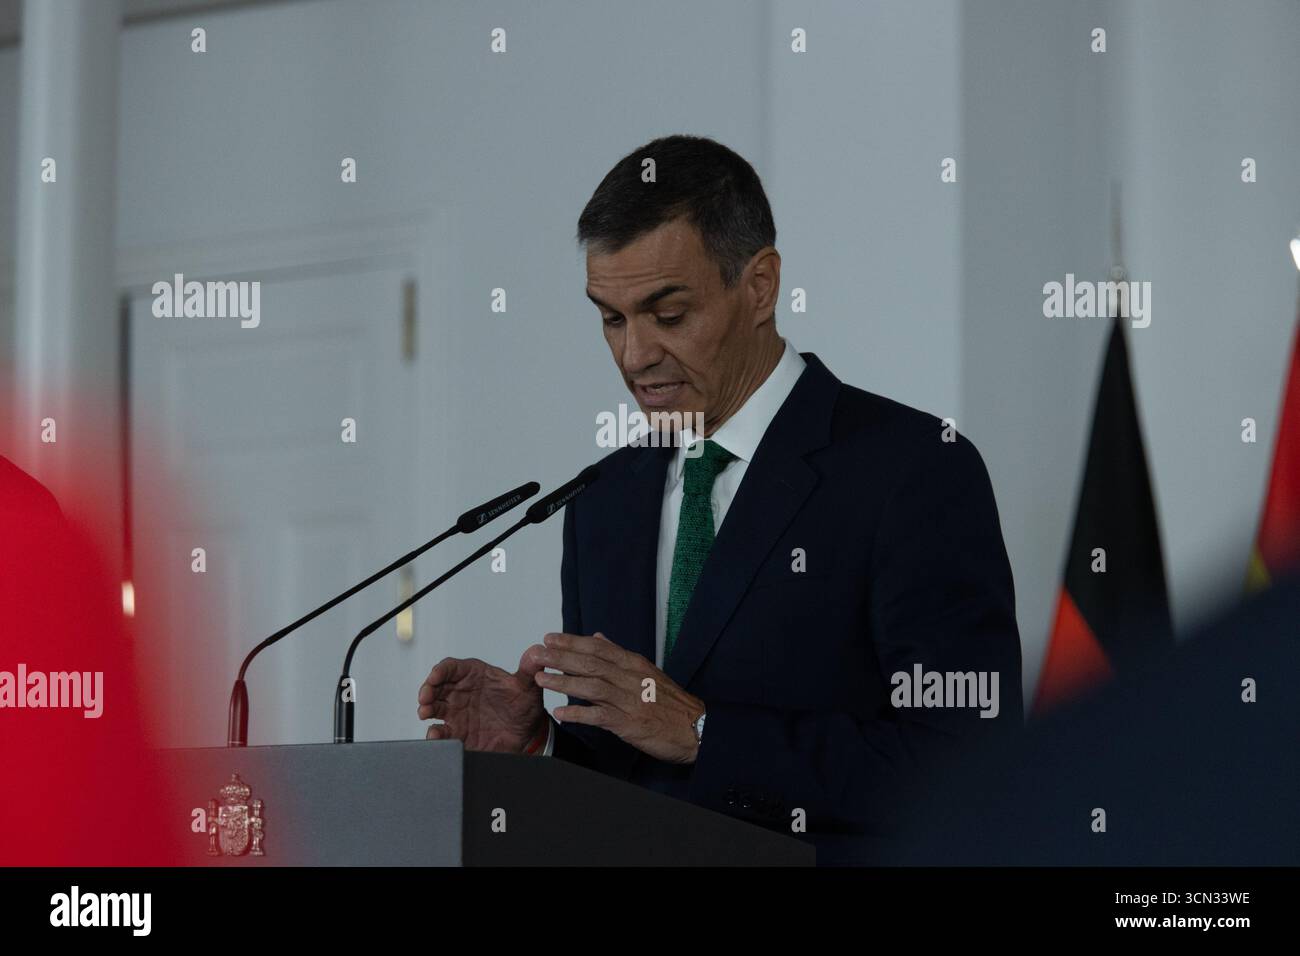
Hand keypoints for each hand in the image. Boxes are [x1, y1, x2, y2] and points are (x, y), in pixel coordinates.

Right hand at [417, 647, 548, 753]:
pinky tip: (436, 734)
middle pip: (436, 686)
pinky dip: (435, 733)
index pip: (452, 667)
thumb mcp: (528, 686)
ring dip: (426, 708)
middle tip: (425, 698)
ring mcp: (457, 712)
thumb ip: (530, 669)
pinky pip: (442, 732)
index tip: (435, 676)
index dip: (441, 670)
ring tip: (425, 713)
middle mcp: (461, 692)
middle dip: (427, 690)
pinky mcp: (458, 732)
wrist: (528, 734)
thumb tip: (537, 650)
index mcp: (475, 674)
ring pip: (434, 707)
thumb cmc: (524, 705)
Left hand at [532, 631, 704, 764]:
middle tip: (537, 653)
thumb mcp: (647, 671)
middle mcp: (630, 678)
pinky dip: (578, 714)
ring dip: (563, 682)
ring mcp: (629, 700)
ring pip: (591, 686)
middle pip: (590, 663)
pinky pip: (599, 716)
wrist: (696, 727)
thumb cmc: (670, 702)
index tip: (550, 638)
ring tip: (540, 679)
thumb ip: (619, 654)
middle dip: (560, 657)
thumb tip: (598, 636)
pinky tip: (561, 713)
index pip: (598, 647)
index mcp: (634, 664)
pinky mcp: (629, 723)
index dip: (572, 641)